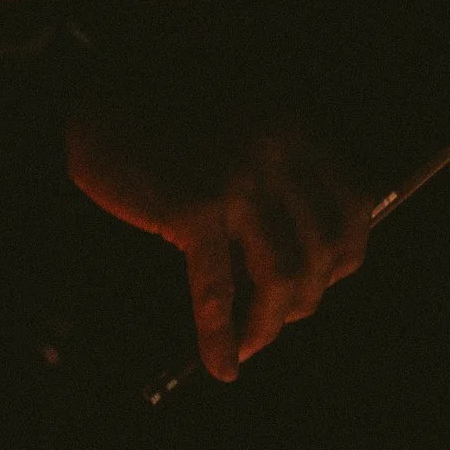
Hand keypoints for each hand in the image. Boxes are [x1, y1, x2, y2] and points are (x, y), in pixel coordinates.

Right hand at [69, 122, 371, 382]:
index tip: (326, 279)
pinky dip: (220, 336)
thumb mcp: (244, 129)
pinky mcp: (194, 206)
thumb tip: (296, 263)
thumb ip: (277, 177)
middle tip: (282, 317)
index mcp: (299, 127)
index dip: (346, 252)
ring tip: (253, 343)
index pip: (354, 203)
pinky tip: (222, 363)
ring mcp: (241, 177)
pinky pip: (217, 289)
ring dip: (271, 322)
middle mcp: (281, 148)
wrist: (95, 86)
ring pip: (282, 274)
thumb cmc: (165, 112)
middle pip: (325, 245)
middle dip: (309, 294)